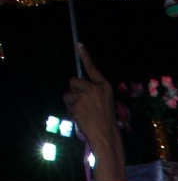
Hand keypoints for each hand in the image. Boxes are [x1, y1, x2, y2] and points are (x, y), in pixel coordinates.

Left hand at [63, 47, 124, 180]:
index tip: (78, 44)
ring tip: (83, 113)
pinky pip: (68, 106)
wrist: (106, 136)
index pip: (92, 68)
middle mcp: (94, 88)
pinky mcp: (77, 104)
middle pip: (73, 81)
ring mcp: (85, 96)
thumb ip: (93, 92)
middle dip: (74, 92)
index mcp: (105, 86)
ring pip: (68, 95)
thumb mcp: (105, 102)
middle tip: (83, 105)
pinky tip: (81, 119)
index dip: (85, 55)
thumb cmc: (106, 121)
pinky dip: (71, 112)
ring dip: (71, 104)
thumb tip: (76, 86)